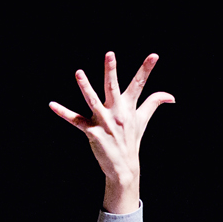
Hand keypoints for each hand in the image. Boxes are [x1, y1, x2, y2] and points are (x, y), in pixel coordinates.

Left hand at [49, 52, 174, 212]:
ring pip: (93, 100)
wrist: (124, 168)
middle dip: (111, 71)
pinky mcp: (92, 132)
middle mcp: (117, 113)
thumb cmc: (132, 140)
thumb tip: (171, 96)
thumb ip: (153, 104)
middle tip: (110, 54)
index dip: (147, 69)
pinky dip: (63, 112)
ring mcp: (104, 122)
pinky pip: (76, 120)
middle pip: (113, 87)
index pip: (139, 84)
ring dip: (85, 87)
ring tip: (79, 73)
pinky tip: (52, 105)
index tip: (154, 55)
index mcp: (129, 108)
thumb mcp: (142, 120)